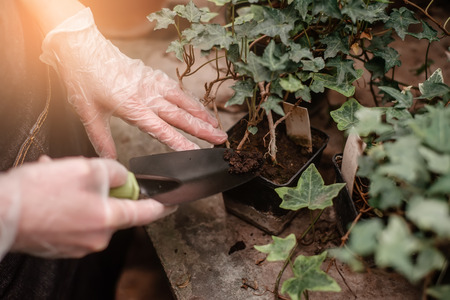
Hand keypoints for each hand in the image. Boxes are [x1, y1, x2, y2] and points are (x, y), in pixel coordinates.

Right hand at [0, 156, 176, 258]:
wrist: (1, 213)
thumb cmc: (40, 193)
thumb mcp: (86, 169)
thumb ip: (114, 172)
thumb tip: (121, 178)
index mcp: (108, 220)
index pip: (146, 214)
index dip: (162, 206)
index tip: (172, 203)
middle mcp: (97, 238)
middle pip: (115, 210)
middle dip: (104, 190)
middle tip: (85, 175)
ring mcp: (78, 245)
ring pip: (91, 212)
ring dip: (81, 194)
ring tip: (58, 179)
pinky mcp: (61, 246)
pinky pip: (74, 220)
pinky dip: (68, 205)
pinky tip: (50, 192)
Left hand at [40, 8, 226, 157]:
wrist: (83, 47)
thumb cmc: (84, 78)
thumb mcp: (88, 112)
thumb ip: (101, 138)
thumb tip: (109, 159)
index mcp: (132, 106)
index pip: (161, 130)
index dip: (180, 143)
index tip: (197, 152)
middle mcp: (147, 95)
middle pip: (180, 116)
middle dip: (202, 129)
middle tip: (220, 139)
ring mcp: (152, 83)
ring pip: (183, 101)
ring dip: (201, 113)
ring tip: (216, 124)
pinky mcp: (152, 75)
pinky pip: (176, 89)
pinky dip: (189, 99)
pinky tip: (196, 106)